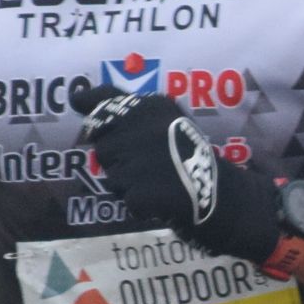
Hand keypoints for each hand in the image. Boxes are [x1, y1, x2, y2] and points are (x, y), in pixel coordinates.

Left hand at [74, 85, 280, 262]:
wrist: (226, 198)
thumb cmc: (194, 159)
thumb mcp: (169, 122)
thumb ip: (132, 112)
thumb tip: (78, 98)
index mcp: (150, 107)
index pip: (104, 100)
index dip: (90, 104)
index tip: (79, 103)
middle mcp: (141, 128)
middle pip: (103, 147)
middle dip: (119, 160)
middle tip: (151, 166)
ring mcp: (139, 161)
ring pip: (111, 176)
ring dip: (129, 185)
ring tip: (159, 183)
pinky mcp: (139, 192)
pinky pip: (125, 200)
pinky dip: (140, 206)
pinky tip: (162, 200)